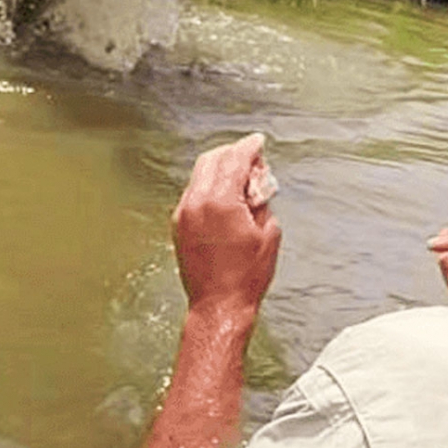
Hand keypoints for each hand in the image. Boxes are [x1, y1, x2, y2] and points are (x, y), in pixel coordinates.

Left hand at [172, 134, 281, 312]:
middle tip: (252, 157)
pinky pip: (193, 192)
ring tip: (242, 180)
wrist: (219, 305)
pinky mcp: (178, 225)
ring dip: (221, 168)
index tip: (258, 142)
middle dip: (233, 153)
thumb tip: (257, 185)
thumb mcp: (269, 232)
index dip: (249, 147)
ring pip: (200, 174)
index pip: (235, 160)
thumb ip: (262, 200)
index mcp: (220, 202)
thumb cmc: (246, 276)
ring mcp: (184, 214)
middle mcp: (197, 203)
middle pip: (213, 160)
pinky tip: (226, 196)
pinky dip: (210, 185)